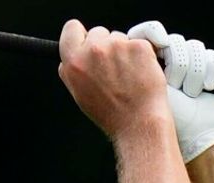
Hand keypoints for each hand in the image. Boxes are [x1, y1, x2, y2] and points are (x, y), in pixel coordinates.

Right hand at [58, 19, 171, 140]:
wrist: (138, 122)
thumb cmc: (111, 114)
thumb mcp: (79, 95)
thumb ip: (72, 72)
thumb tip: (71, 59)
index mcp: (74, 63)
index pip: (71, 28)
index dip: (80, 35)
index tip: (87, 41)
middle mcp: (93, 51)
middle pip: (98, 32)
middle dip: (105, 46)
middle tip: (113, 69)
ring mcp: (117, 46)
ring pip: (120, 37)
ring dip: (124, 51)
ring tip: (128, 75)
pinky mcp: (138, 46)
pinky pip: (139, 42)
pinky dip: (141, 55)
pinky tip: (140, 73)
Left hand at [127, 21, 213, 162]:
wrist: (188, 138)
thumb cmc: (157, 119)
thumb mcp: (138, 92)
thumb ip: (130, 69)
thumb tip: (124, 48)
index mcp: (148, 62)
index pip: (150, 33)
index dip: (153, 35)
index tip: (157, 45)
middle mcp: (169, 59)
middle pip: (174, 42)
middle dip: (176, 66)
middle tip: (174, 87)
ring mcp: (190, 63)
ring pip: (193, 48)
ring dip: (192, 75)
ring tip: (189, 94)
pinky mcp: (210, 68)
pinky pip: (211, 58)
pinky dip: (208, 74)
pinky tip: (203, 90)